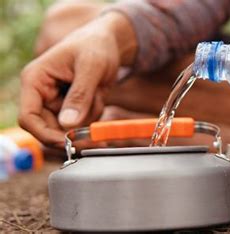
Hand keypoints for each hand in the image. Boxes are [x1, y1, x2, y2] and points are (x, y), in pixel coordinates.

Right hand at [19, 12, 136, 146]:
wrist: (108, 42)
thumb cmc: (96, 46)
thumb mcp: (91, 67)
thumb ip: (80, 95)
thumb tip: (68, 124)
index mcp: (35, 80)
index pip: (28, 117)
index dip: (44, 134)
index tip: (67, 142)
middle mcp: (41, 93)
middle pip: (48, 128)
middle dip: (73, 130)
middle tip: (95, 132)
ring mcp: (56, 101)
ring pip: (68, 127)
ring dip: (87, 117)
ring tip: (98, 93)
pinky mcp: (71, 105)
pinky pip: (82, 122)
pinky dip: (94, 114)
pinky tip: (99, 95)